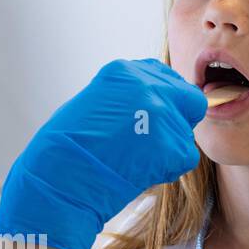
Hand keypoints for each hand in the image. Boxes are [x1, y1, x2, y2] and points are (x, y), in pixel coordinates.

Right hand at [0, 58, 207, 248]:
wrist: (59, 177)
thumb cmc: (65, 148)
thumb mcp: (93, 105)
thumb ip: (125, 100)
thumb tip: (149, 109)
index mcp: (125, 72)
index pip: (165, 77)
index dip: (163, 101)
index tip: (150, 119)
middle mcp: (149, 86)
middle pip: (188, 100)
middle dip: (177, 120)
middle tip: (153, 144)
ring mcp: (163, 115)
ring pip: (185, 133)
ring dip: (167, 150)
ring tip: (134, 161)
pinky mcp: (172, 146)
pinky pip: (185, 158)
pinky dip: (168, 169)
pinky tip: (140, 172)